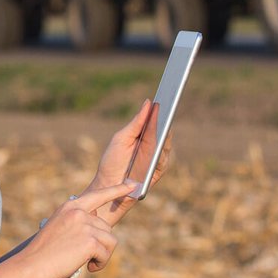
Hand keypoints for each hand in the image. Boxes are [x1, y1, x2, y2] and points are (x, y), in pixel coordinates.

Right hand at [17, 182, 133, 277]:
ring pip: (110, 241)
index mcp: (71, 206)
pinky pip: (106, 253)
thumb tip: (99, 222)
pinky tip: (88, 267)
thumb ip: (78, 221)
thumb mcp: (59, 227)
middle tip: (86, 257)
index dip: (117, 190)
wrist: (32, 265)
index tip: (132, 185)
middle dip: (101, 244)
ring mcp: (85, 225)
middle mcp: (79, 212)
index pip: (99, 194)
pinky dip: (100, 263)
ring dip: (102, 255)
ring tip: (87, 262)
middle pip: (106, 227)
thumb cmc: (44, 251)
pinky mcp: (90, 241)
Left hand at [81, 99, 171, 226]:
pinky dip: (164, 146)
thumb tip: (149, 102)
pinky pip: (164, 156)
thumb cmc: (113, 161)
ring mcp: (157, 157)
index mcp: (144, 135)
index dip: (161, 107)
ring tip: (166, 114)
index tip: (166, 91)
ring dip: (166, 128)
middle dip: (167, 114)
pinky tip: (163, 135)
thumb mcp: (122, 138)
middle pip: (164, 127)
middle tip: (169, 100)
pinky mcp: (159, 169)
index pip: (156, 119)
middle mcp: (153, 145)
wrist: (108, 186)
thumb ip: (136, 123)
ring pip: (166, 140)